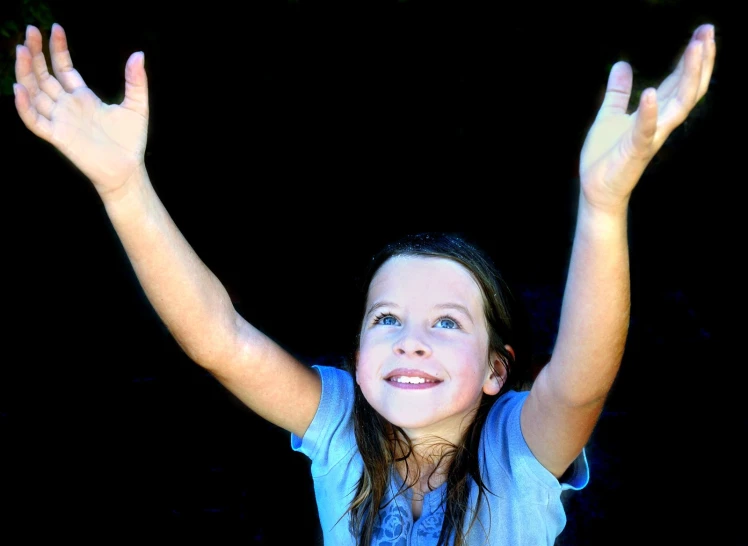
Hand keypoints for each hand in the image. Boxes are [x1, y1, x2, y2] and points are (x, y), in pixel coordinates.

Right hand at [14, 23, 148, 195]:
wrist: (128, 170)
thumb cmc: (131, 141)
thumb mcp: (137, 106)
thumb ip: (136, 81)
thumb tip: (139, 54)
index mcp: (83, 97)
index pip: (63, 67)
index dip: (57, 48)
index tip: (54, 27)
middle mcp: (68, 106)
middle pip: (44, 75)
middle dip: (35, 53)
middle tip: (29, 30)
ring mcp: (60, 120)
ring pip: (35, 93)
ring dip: (25, 72)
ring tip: (20, 51)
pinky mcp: (58, 137)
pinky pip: (35, 121)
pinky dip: (25, 106)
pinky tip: (20, 88)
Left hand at [578, 24, 715, 213]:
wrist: (597, 189)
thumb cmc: (605, 156)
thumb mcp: (610, 116)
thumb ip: (618, 92)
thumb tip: (621, 64)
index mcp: (655, 113)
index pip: (678, 82)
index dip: (691, 58)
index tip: (702, 32)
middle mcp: (660, 123)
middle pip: (688, 88)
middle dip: (699, 60)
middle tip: (708, 31)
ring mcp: (650, 136)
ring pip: (677, 104)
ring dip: (687, 76)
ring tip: (694, 48)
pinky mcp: (634, 150)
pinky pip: (644, 130)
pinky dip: (648, 112)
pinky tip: (649, 92)